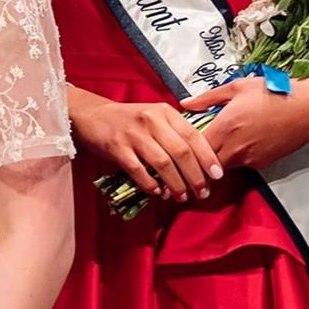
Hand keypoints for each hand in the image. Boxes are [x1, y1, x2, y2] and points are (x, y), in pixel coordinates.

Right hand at [70, 94, 221, 201]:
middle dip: (195, 176)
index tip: (217, 175)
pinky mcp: (117, 147)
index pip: (193, 136)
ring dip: (176, 184)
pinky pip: (139, 171)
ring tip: (182, 196)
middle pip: (181, 152)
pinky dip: (151, 185)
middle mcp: (151, 120)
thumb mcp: (155, 115)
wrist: (91, 115)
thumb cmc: (128, 119)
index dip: (207, 157)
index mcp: (164, 111)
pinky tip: (158, 192)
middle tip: (202, 192)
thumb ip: (175, 131)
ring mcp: (133, 134)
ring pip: (163, 164)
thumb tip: (201, 160)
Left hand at [181, 76, 308, 170]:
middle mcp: (236, 148)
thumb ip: (207, 98)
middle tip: (187, 156)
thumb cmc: (273, 93)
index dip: (183, 150)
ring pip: (222, 167)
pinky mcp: (261, 164)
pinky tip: (234, 146)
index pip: (193, 150)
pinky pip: (239, 165)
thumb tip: (184, 104)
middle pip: (205, 166)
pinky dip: (232, 159)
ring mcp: (250, 159)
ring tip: (209, 150)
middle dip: (195, 163)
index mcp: (226, 128)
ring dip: (213, 162)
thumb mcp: (237, 87)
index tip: (176, 146)